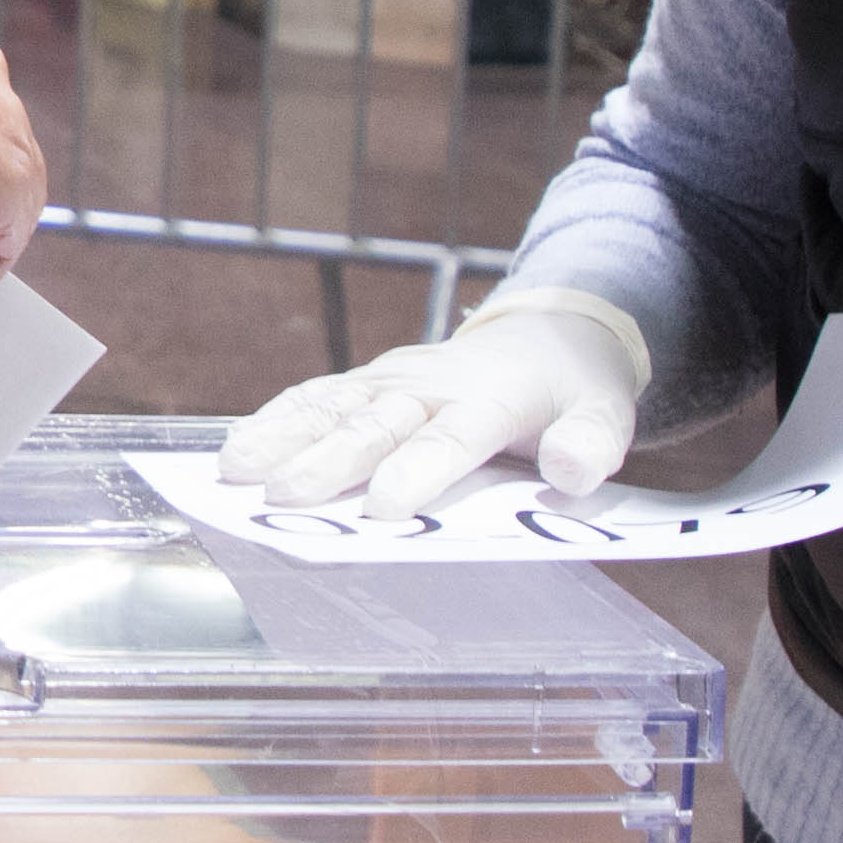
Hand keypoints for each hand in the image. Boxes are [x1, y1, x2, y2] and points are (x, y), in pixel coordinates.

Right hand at [224, 290, 650, 517]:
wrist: (546, 334)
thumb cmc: (571, 390)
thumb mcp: (606, 410)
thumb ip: (593, 442)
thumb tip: (570, 471)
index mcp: (489, 398)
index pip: (450, 437)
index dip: (419, 470)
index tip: (387, 507)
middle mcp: (430, 384)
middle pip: (376, 425)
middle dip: (330, 461)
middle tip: (286, 499)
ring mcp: (392, 379)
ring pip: (333, 406)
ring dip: (283, 437)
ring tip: (236, 472)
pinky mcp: (367, 382)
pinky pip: (316, 397)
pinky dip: (274, 420)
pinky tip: (236, 450)